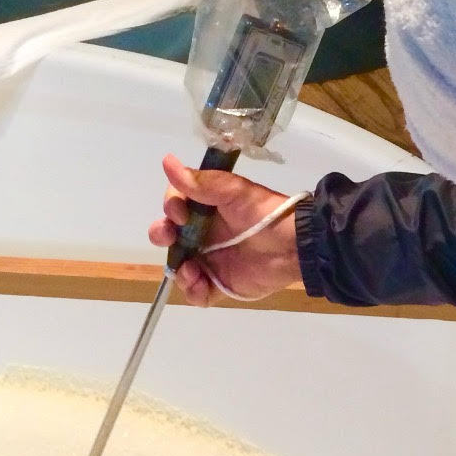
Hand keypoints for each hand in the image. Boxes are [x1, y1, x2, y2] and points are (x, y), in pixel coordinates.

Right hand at [149, 154, 305, 305]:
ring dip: (177, 267)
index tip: (179, 213)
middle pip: (169, 237)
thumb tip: (167, 161)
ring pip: (179, 267)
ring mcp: (210, 261)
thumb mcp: (234, 192)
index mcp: (206, 210)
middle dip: (161, 235)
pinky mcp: (220, 285)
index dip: (171, 208)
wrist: (295, 245)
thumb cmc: (265, 214)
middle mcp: (204, 235)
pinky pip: (197, 293)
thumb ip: (201, 183)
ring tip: (191, 269)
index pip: (176, 206)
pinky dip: (192, 291)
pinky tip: (198, 282)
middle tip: (169, 236)